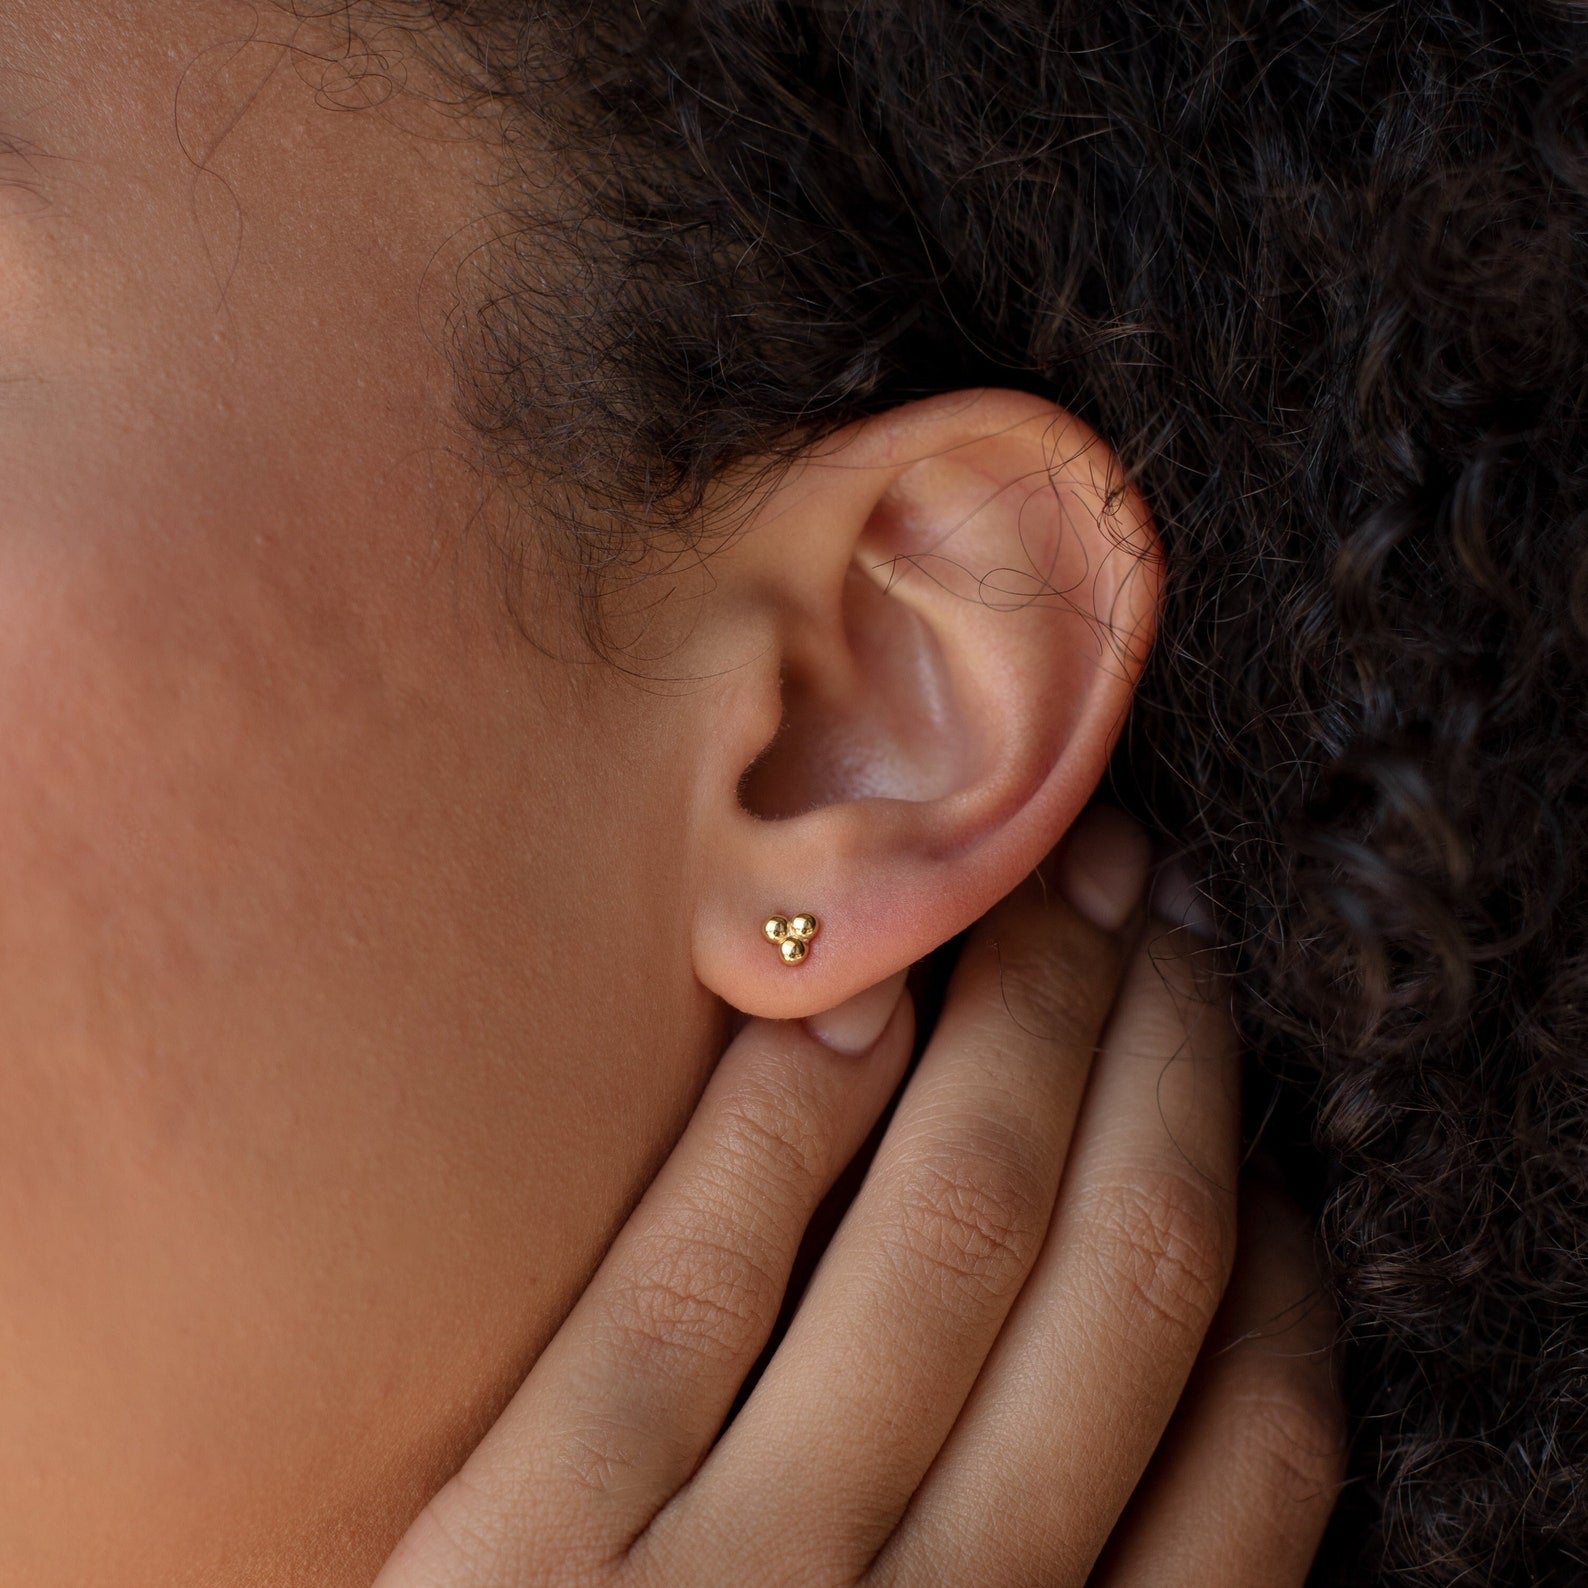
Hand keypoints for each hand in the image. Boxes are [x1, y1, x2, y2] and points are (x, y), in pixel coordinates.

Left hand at [375, 808, 1343, 1586]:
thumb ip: (1040, 1580)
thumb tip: (1166, 1370)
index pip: (1254, 1462)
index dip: (1276, 1257)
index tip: (1247, 1117)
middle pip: (1114, 1283)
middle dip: (1165, 1055)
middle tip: (1158, 904)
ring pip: (943, 1241)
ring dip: (1021, 1025)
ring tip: (1045, 888)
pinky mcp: (522, 1561)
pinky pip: (689, 1283)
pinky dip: (789, 1117)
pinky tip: (841, 997)